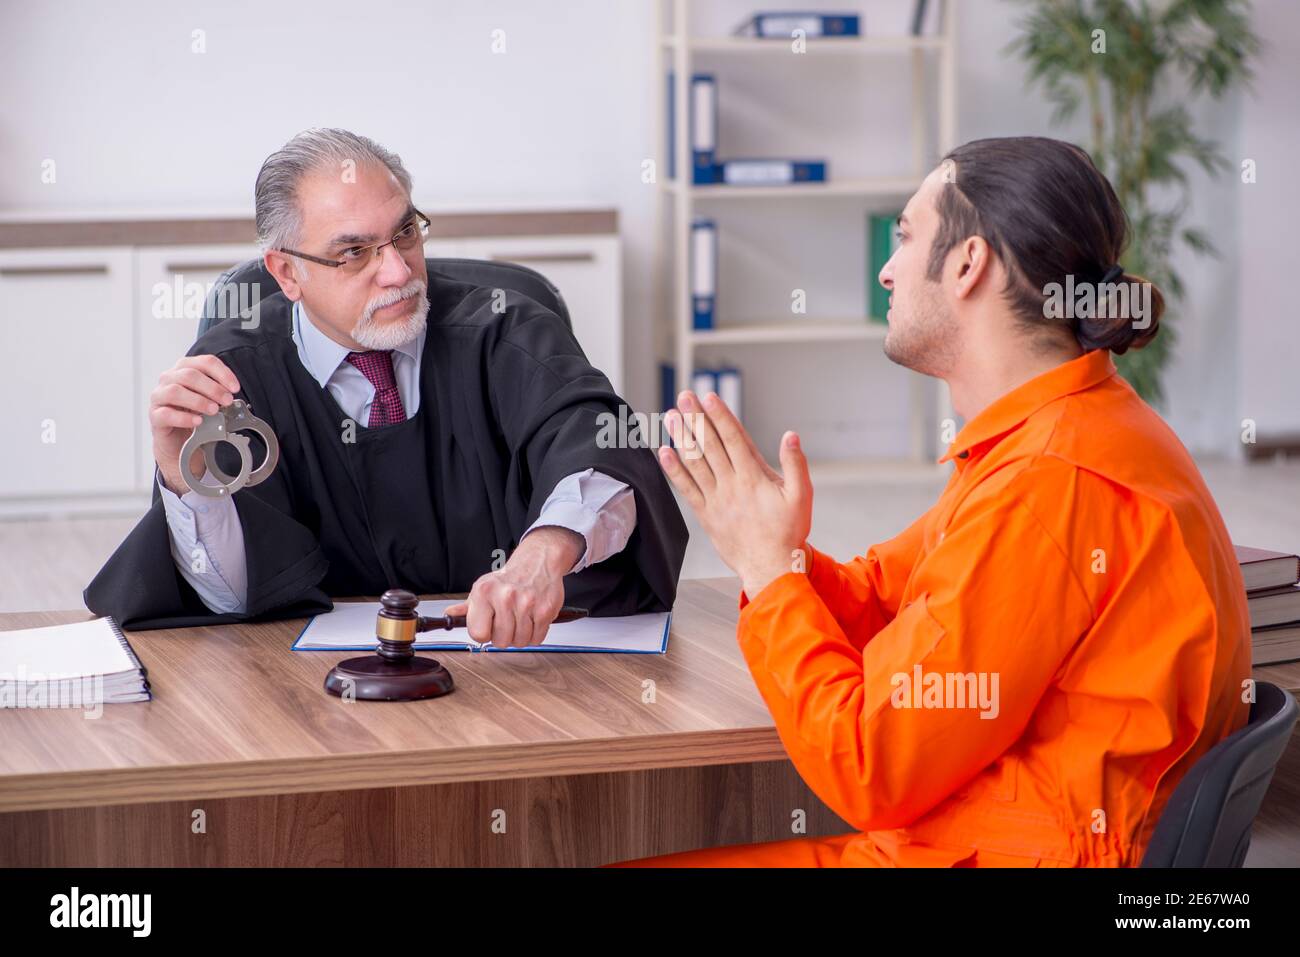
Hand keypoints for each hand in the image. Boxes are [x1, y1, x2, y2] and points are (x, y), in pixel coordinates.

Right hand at [150, 355, 240, 494]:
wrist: (179, 441)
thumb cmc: (195, 415)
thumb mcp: (209, 401)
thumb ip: (218, 394)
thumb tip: (230, 395)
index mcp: (185, 369)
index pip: (204, 362)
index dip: (222, 373)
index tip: (235, 388)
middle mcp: (169, 379)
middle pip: (189, 374)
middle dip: (212, 388)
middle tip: (227, 400)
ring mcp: (159, 397)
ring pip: (175, 391)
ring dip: (198, 400)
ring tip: (214, 410)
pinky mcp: (155, 416)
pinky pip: (166, 413)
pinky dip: (184, 418)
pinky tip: (198, 421)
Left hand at [444, 526, 582, 647]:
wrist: (538, 561)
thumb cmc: (509, 578)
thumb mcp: (483, 587)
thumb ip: (467, 606)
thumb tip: (450, 615)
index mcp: (484, 592)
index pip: (478, 634)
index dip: (484, 634)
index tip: (489, 627)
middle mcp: (505, 596)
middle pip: (500, 641)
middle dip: (504, 637)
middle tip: (507, 622)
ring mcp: (526, 604)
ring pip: (520, 642)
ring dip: (520, 636)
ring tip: (520, 620)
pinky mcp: (545, 610)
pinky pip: (537, 638)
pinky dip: (535, 634)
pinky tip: (532, 619)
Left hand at [658, 391, 812, 599]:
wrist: (770, 568)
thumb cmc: (788, 532)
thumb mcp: (802, 496)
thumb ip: (795, 464)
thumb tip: (790, 435)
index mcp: (754, 477)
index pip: (734, 439)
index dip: (720, 416)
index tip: (708, 397)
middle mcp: (732, 484)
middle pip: (711, 445)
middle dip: (697, 418)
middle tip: (684, 396)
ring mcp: (716, 499)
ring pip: (695, 463)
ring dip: (682, 437)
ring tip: (671, 416)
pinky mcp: (706, 515)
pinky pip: (687, 489)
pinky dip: (675, 470)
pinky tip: (664, 452)